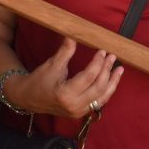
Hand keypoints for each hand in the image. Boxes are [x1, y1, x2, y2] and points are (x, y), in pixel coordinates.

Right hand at [7, 40, 122, 118]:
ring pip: (102, 98)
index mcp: (65, 94)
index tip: (102, 51)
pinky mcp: (80, 113)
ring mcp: (78, 112)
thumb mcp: (52, 64)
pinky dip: (106, 91)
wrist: (28, 98)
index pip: (88, 77)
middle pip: (98, 87)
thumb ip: (65, 51)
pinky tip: (111, 80)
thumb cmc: (39, 80)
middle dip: (106, 71)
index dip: (97, 63)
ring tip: (119, 70)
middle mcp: (74, 106)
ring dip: (112, 83)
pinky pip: (98, 102)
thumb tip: (74, 35)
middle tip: (111, 57)